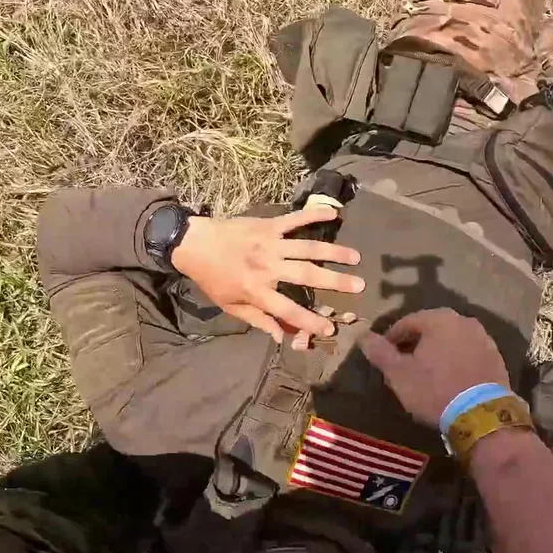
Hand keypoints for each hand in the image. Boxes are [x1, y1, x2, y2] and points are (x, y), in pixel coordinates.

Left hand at [170, 206, 364, 342]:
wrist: (193, 244)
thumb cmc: (212, 278)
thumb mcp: (230, 305)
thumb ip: (258, 320)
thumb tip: (282, 338)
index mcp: (257, 290)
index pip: (288, 310)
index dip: (310, 321)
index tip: (331, 327)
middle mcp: (267, 267)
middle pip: (306, 276)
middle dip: (335, 282)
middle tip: (359, 286)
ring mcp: (269, 243)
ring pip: (307, 248)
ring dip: (333, 252)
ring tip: (355, 257)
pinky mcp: (268, 225)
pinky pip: (294, 220)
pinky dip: (313, 214)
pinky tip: (334, 214)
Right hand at [358, 308, 511, 427]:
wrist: (481, 415)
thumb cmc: (434, 390)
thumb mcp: (399, 374)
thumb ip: (380, 352)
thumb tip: (363, 336)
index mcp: (439, 319)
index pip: (407, 322)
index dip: (392, 339)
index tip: (384, 357)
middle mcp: (464, 321)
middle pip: (431, 329)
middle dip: (416, 344)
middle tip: (404, 365)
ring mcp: (484, 339)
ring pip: (451, 341)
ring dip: (437, 353)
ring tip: (426, 374)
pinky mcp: (496, 358)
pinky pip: (468, 354)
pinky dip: (456, 362)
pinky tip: (449, 380)